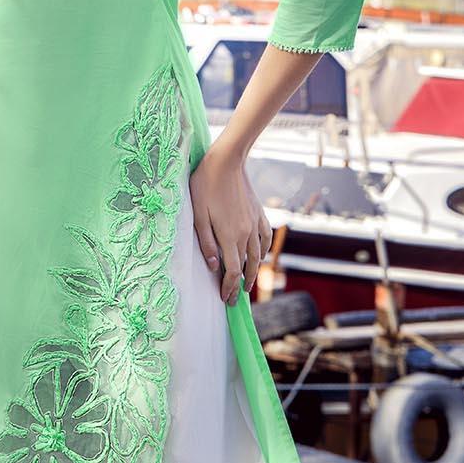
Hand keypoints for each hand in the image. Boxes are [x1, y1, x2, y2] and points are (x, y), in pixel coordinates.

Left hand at [188, 140, 272, 305]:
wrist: (226, 162)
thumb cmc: (205, 186)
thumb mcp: (198, 214)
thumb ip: (206, 242)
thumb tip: (214, 266)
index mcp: (229, 236)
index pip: (232, 271)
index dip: (228, 288)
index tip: (225, 299)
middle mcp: (246, 233)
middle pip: (247, 267)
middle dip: (241, 286)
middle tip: (235, 300)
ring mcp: (255, 224)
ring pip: (258, 255)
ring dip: (253, 272)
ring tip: (248, 284)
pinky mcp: (259, 214)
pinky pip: (265, 239)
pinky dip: (263, 251)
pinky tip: (260, 256)